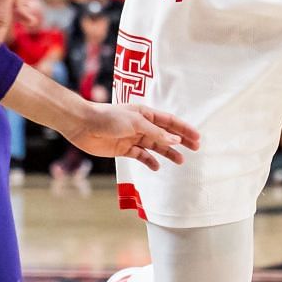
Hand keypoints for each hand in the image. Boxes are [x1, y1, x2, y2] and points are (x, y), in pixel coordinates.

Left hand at [63, 101, 199, 170]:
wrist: (83, 125)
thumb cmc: (109, 117)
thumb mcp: (136, 123)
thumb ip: (156, 133)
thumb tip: (176, 140)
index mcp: (145, 114)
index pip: (170, 122)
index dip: (184, 129)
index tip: (197, 137)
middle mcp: (141, 125)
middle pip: (165, 134)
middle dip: (181, 141)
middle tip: (195, 148)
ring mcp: (132, 138)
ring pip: (155, 146)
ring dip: (167, 153)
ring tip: (180, 161)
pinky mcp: (123, 149)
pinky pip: (140, 156)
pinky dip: (149, 161)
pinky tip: (157, 167)